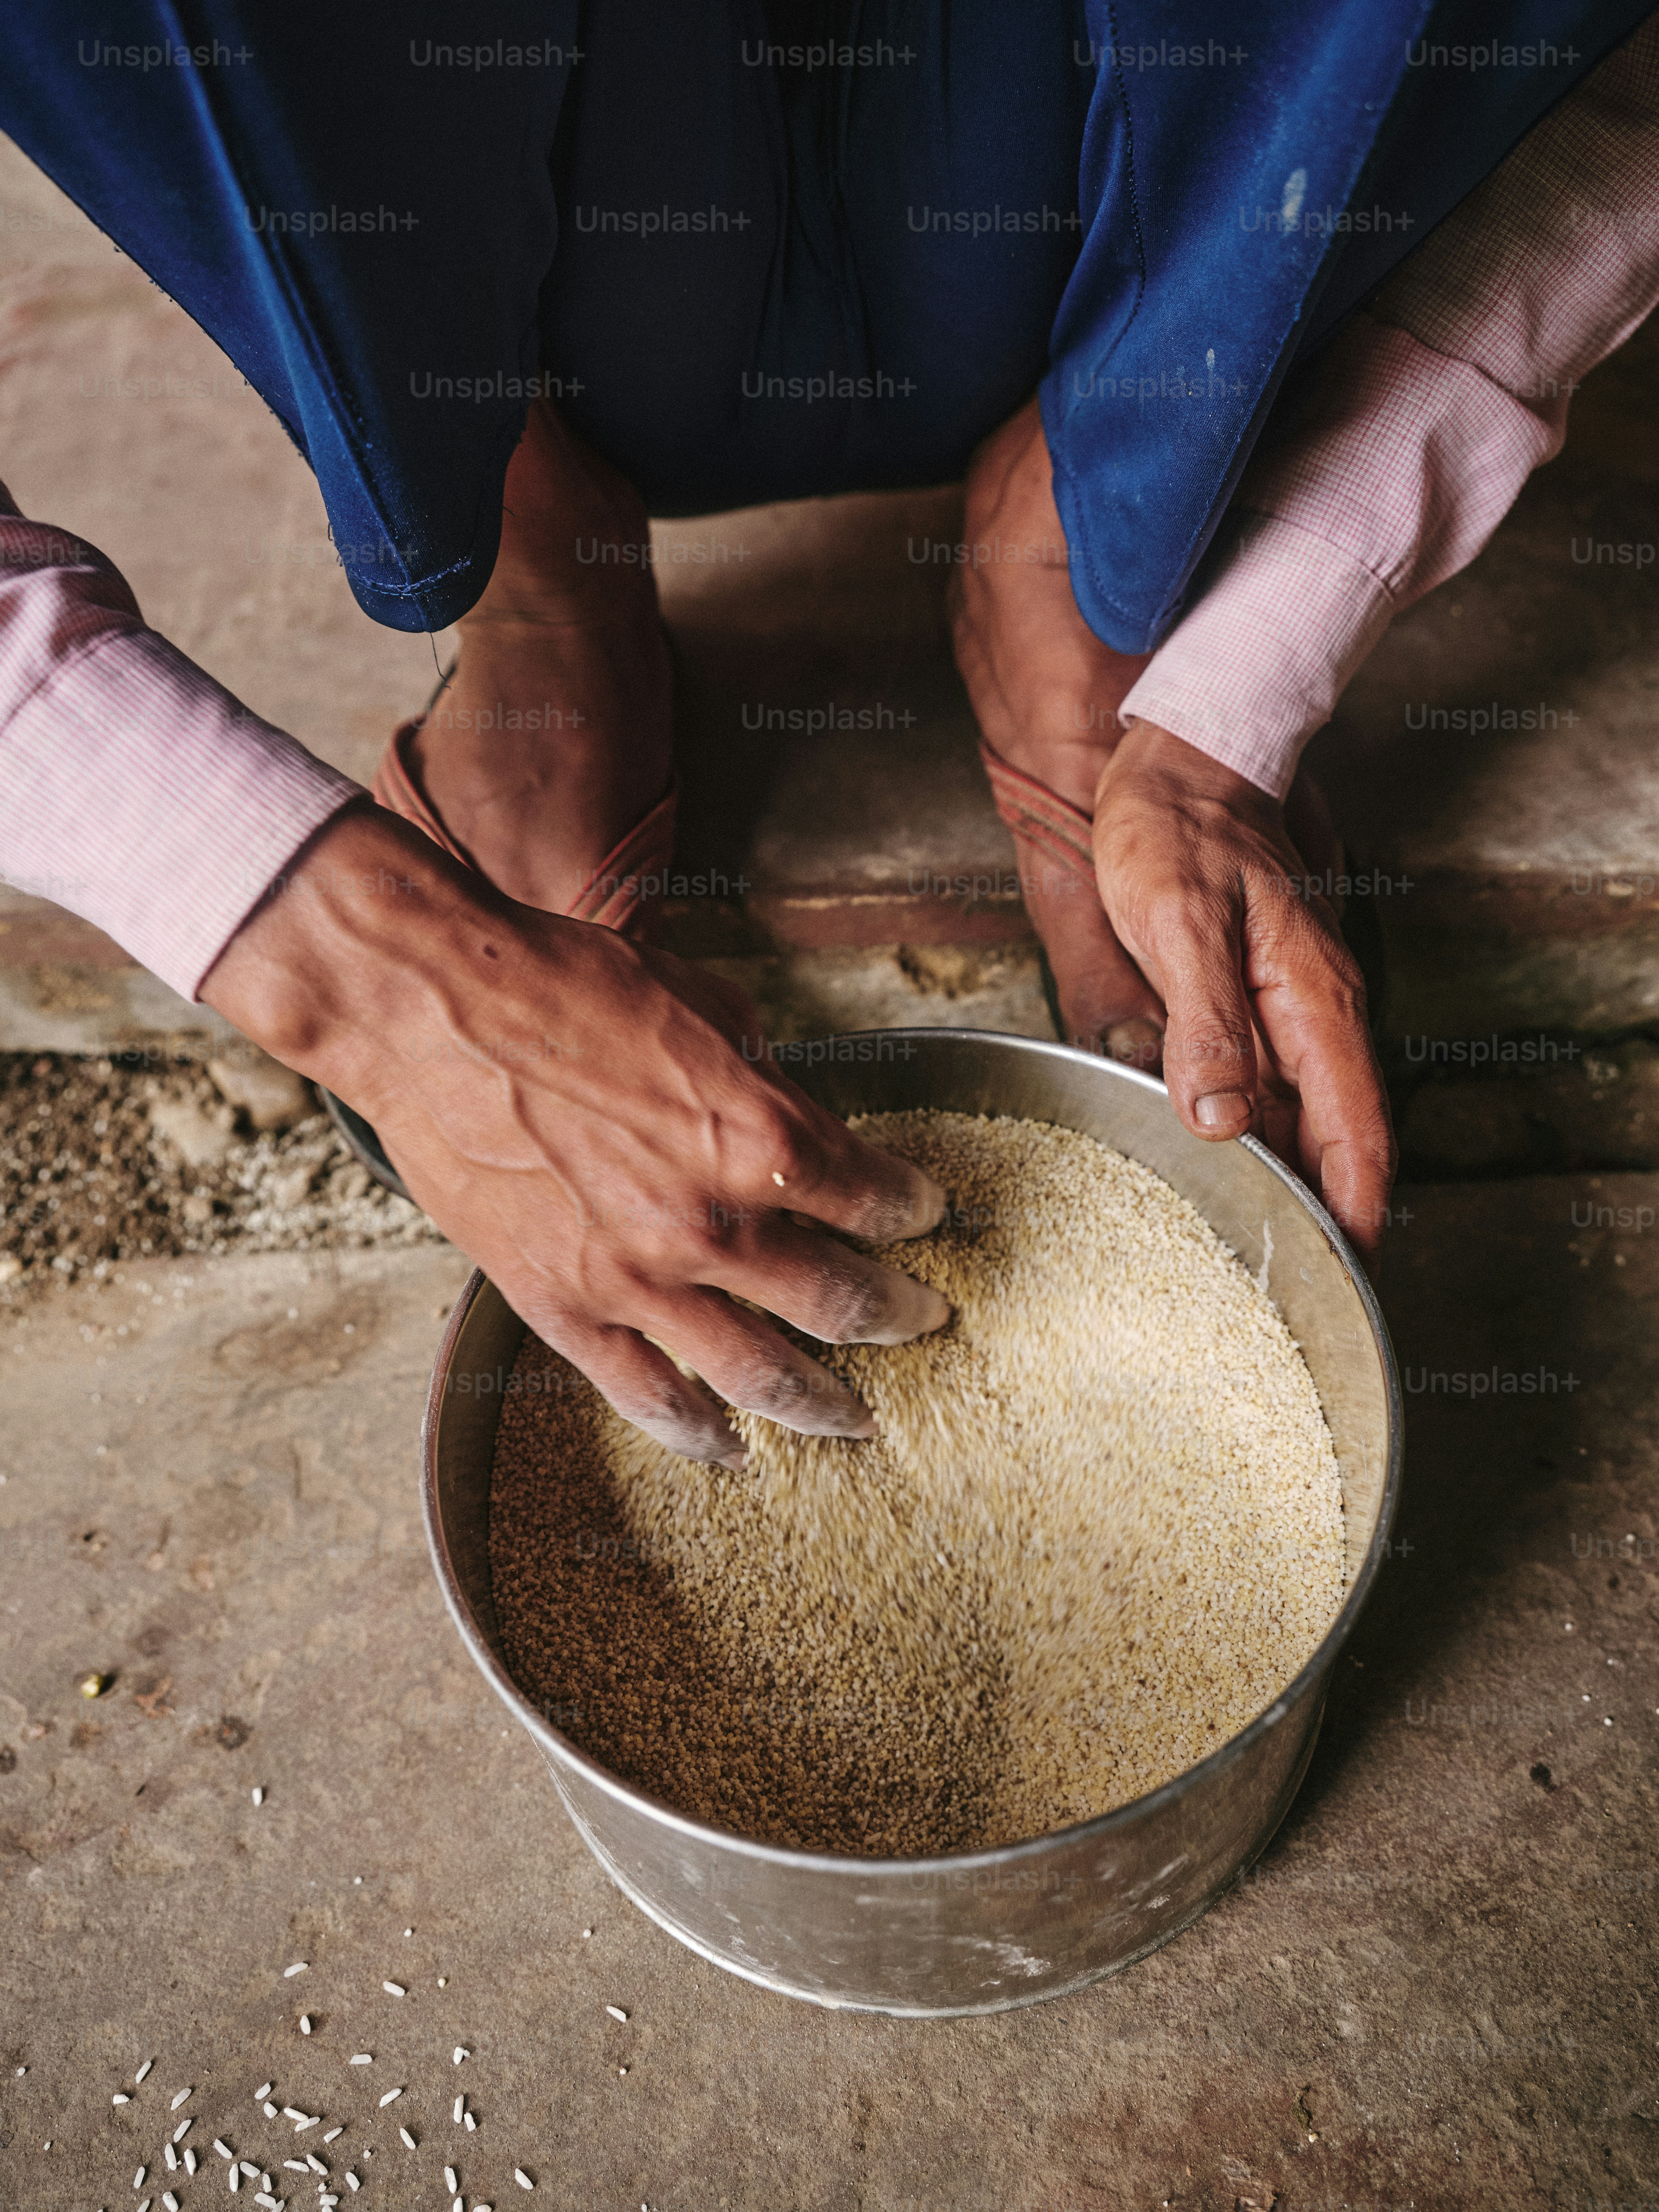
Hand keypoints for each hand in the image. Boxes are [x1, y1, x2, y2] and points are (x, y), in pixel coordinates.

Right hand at [201, 802, 949, 1464]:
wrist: (436, 1009)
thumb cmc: (567, 987)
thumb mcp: (705, 1008)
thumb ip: (765, 1081)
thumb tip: (797, 1117)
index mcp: (758, 1138)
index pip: (873, 1196)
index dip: (911, 1208)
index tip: (922, 1214)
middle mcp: (709, 1224)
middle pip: (837, 1302)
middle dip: (895, 1317)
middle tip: (921, 1323)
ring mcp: (635, 1279)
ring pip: (757, 1377)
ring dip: (820, 1403)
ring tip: (854, 1417)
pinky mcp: (562, 1307)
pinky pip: (648, 1397)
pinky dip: (700, 1434)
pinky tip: (734, 1450)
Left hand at [1091, 721, 1395, 1254]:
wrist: (1180, 765)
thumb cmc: (1179, 834)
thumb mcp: (1180, 923)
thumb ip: (1204, 1021)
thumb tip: (1219, 1117)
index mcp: (1310, 1002)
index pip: (1357, 1129)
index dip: (1356, 1207)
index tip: (1348, 1273)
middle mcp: (1309, 1016)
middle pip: (1335, 1137)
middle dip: (1324, 1212)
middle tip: (1294, 1289)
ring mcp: (1282, 1012)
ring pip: (1298, 1117)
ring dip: (1286, 1179)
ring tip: (1255, 1251)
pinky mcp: (1247, 1003)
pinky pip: (1263, 1086)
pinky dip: (1250, 1134)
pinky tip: (1217, 1167)